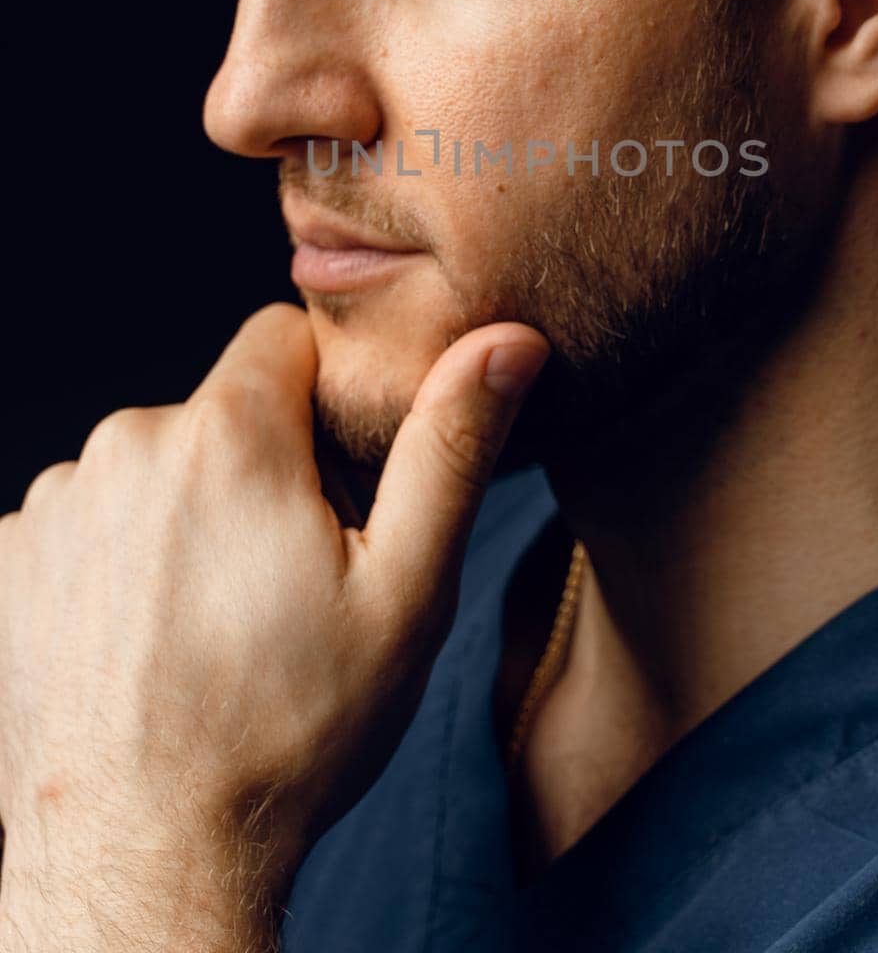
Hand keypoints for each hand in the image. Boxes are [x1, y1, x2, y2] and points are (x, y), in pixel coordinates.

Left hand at [0, 304, 548, 932]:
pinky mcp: (8, 561)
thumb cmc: (289, 732)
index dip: (324, 407)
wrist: (149, 860)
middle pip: (218, 413)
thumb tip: (505, 339)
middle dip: (258, 469)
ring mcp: (53, 505)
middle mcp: (124, 444)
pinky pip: (86, 520)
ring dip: (183, 515)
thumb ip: (452, 447)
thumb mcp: (405, 592)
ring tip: (212, 621)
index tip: (336, 491)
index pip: (284, 340)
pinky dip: (116, 559)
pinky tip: (143, 639)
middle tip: (285, 578)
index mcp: (226, 434)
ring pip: (151, 468)